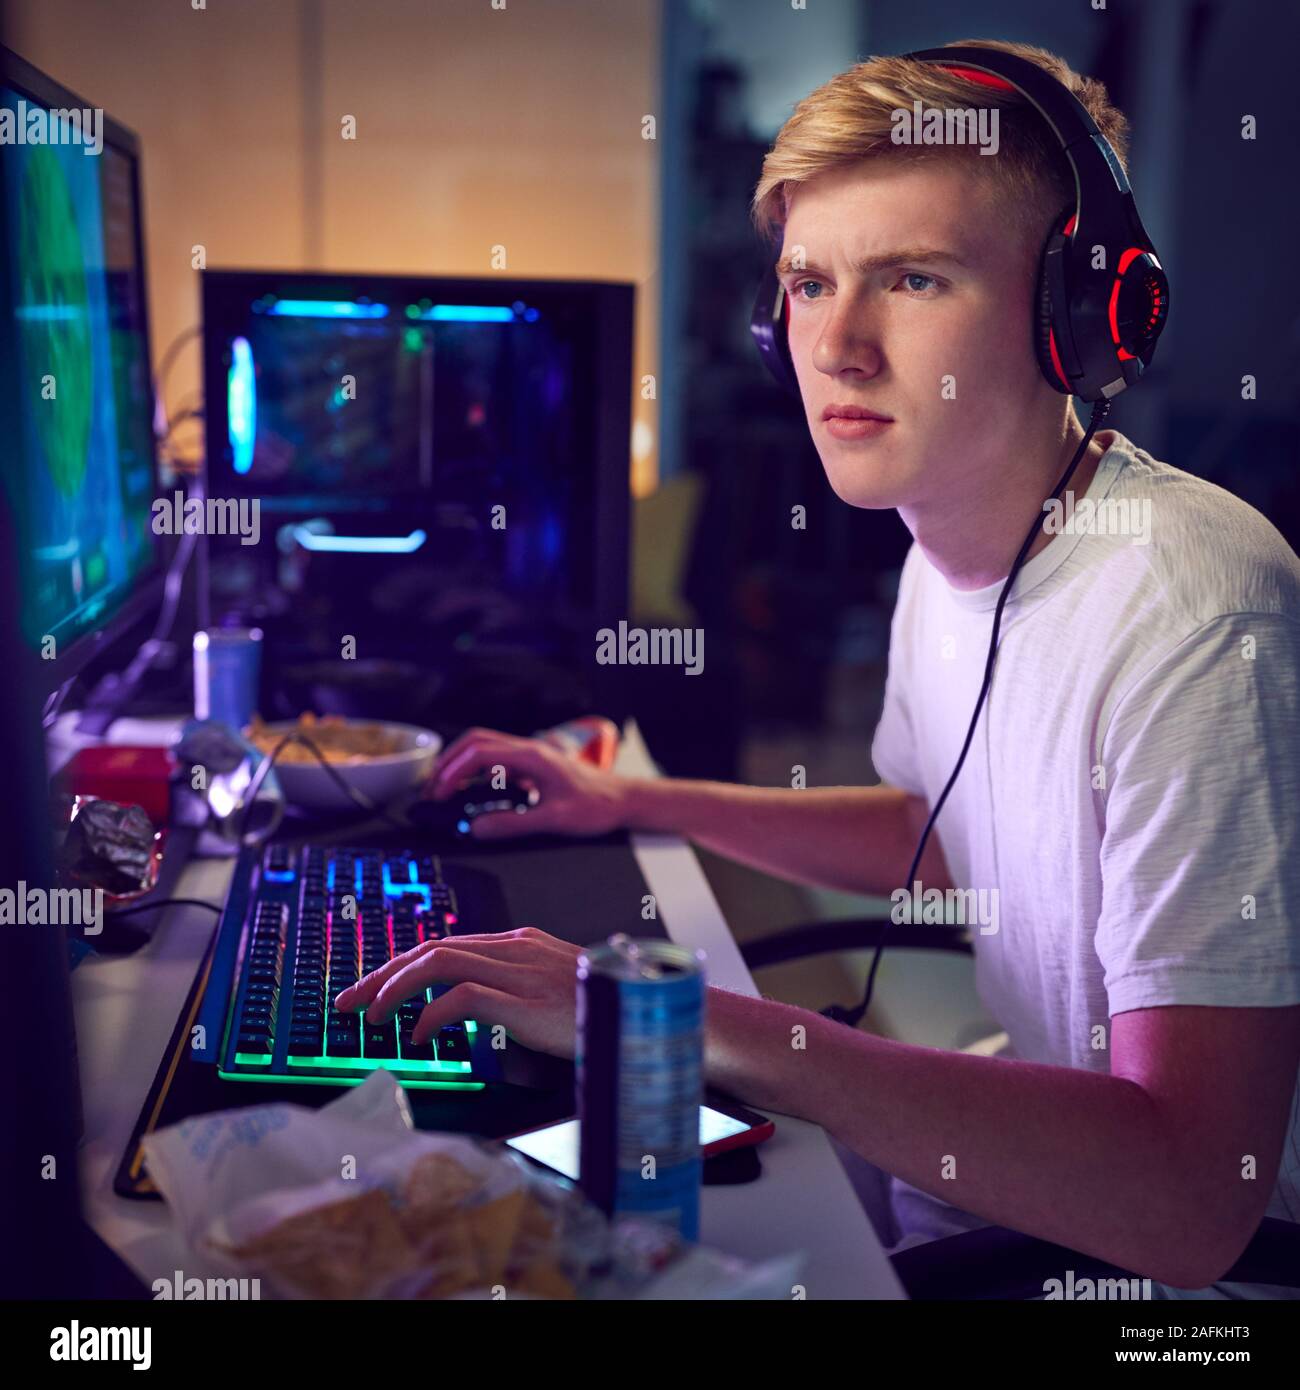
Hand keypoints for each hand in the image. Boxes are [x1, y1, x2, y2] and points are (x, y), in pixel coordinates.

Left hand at [333, 926, 584, 1057]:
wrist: (648, 1013)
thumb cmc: (605, 1010)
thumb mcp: (554, 992)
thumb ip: (517, 989)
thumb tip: (472, 1009)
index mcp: (520, 943)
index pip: (445, 944)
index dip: (400, 965)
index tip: (370, 988)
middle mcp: (516, 948)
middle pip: (431, 948)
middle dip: (381, 973)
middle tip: (348, 1000)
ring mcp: (521, 971)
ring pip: (439, 963)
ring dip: (395, 988)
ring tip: (371, 1017)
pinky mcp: (526, 1000)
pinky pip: (462, 997)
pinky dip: (431, 1014)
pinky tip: (418, 1035)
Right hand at [425, 727, 629, 839]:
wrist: (623, 799)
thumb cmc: (596, 806)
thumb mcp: (554, 820)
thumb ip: (514, 824)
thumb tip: (477, 828)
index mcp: (531, 757)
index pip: (479, 754)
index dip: (452, 773)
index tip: (438, 794)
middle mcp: (529, 749)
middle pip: (475, 742)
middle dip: (448, 762)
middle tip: (431, 789)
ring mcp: (531, 755)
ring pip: (484, 746)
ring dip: (460, 763)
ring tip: (443, 788)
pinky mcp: (533, 764)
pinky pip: (496, 759)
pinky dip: (476, 770)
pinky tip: (470, 789)